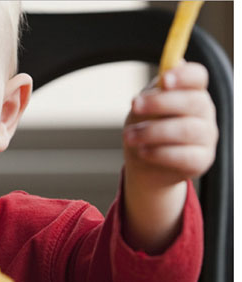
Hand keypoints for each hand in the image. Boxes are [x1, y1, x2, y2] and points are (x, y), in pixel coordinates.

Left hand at [123, 61, 217, 186]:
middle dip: (160, 102)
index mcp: (191, 92)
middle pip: (193, 101)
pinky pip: (185, 156)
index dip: (184, 75)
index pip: (197, 76)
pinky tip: (142, 151)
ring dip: (153, 131)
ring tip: (129, 136)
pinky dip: (159, 153)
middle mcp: (204, 112)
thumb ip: (157, 89)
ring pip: (187, 129)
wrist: (145, 164)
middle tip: (134, 106)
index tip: (165, 79)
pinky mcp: (202, 160)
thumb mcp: (145, 107)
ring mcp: (207, 137)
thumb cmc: (146, 128)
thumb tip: (175, 62)